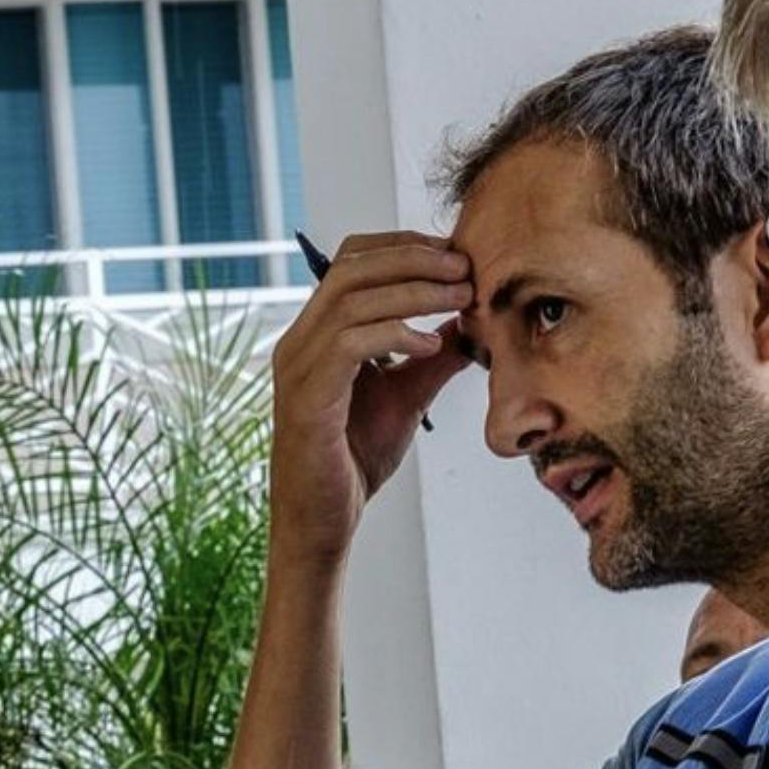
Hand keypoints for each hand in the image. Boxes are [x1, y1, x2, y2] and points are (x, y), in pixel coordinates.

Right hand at [265, 232, 473, 564]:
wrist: (323, 521)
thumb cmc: (354, 461)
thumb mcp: (406, 397)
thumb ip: (431, 359)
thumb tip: (470, 323)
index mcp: (317, 333)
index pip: (352, 261)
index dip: (403, 247)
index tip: (455, 255)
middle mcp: (299, 341)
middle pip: (351, 267)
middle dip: (414, 259)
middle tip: (465, 266)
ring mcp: (298, 367)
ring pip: (352, 299)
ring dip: (414, 291)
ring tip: (461, 297)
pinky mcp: (307, 397)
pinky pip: (349, 344)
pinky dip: (395, 334)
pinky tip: (430, 344)